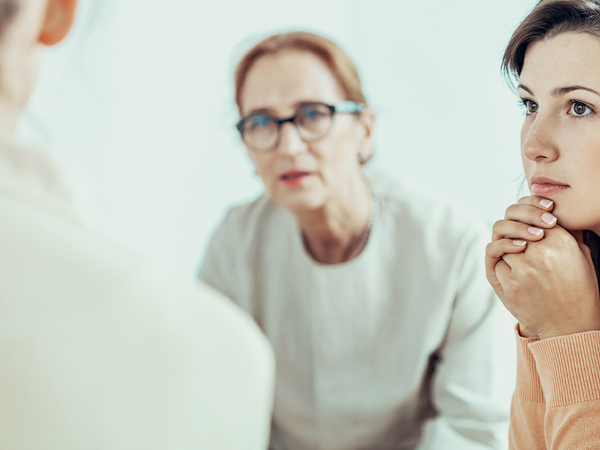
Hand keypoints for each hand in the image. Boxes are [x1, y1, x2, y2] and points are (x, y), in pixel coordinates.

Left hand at [486, 196, 599, 338]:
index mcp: (562, 242)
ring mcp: (524, 269)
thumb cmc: (578, 290)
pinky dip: (501, 267)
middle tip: (519, 240)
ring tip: (519, 260)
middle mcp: (543, 252)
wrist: (572, 326)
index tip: (529, 225)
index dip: (527, 216)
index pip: (533, 215)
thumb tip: (549, 213)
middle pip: (513, 226)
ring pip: (502, 245)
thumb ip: (566, 234)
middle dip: (513, 232)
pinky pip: (496, 264)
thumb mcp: (582, 257)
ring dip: (507, 251)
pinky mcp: (511, 285)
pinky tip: (514, 274)